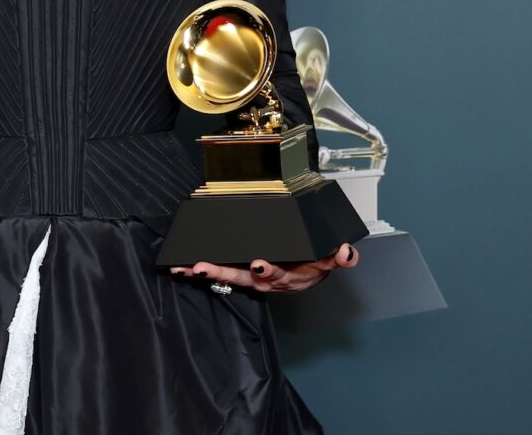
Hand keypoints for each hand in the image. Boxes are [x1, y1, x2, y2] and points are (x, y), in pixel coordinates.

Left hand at [168, 243, 358, 292]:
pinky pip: (220, 272)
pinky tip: (183, 266)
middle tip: (201, 267)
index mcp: (285, 275)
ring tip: (185, 268)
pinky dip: (202, 272)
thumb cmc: (312, 265)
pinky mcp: (241, 272)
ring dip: (205, 273)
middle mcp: (264, 279)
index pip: (276, 272)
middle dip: (221, 272)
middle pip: (240, 276)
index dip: (267, 269)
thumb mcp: (328, 261)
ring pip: (226, 276)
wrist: (305, 274)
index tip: (258, 263)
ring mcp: (250, 277)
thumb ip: (338, 257)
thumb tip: (347, 253)